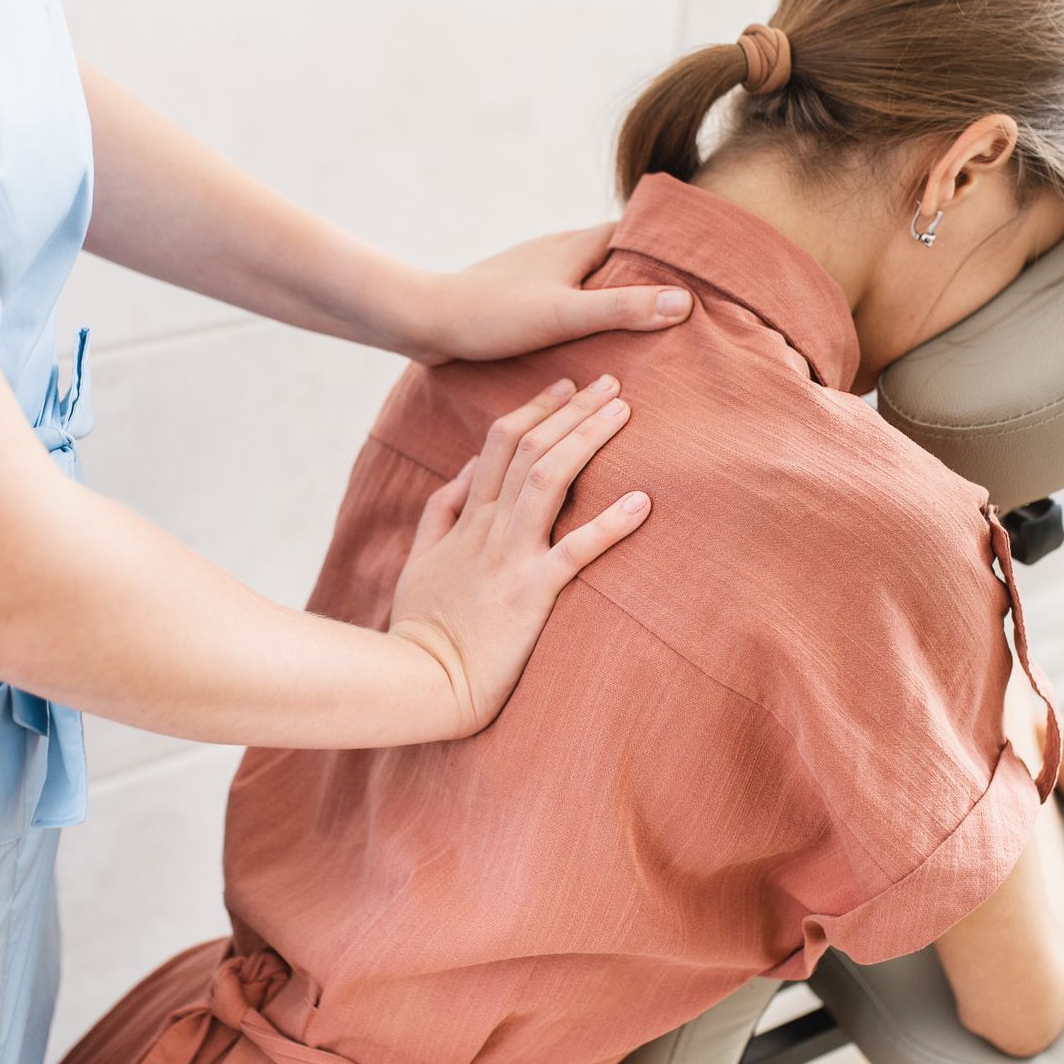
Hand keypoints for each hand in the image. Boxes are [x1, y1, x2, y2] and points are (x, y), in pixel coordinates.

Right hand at [388, 374, 648, 737]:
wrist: (421, 681)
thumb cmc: (422, 628)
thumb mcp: (420, 559)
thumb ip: (441, 510)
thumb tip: (464, 469)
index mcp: (467, 518)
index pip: (499, 444)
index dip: (535, 408)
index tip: (566, 385)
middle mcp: (489, 528)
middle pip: (530, 449)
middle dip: (571, 409)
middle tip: (610, 381)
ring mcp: (510, 558)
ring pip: (549, 479)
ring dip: (588, 439)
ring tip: (623, 411)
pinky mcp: (532, 593)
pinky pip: (575, 551)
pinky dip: (610, 524)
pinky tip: (643, 502)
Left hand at [407, 225, 693, 363]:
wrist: (425, 321)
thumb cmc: (494, 314)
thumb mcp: (566, 314)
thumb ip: (623, 308)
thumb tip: (684, 302)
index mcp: (576, 244)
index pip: (636, 231)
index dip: (667, 245)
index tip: (702, 266)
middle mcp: (558, 249)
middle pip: (616, 255)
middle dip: (646, 274)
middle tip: (684, 305)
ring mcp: (537, 272)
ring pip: (589, 276)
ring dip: (614, 295)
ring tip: (645, 328)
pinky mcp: (518, 296)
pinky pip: (565, 296)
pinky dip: (585, 311)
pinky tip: (589, 340)